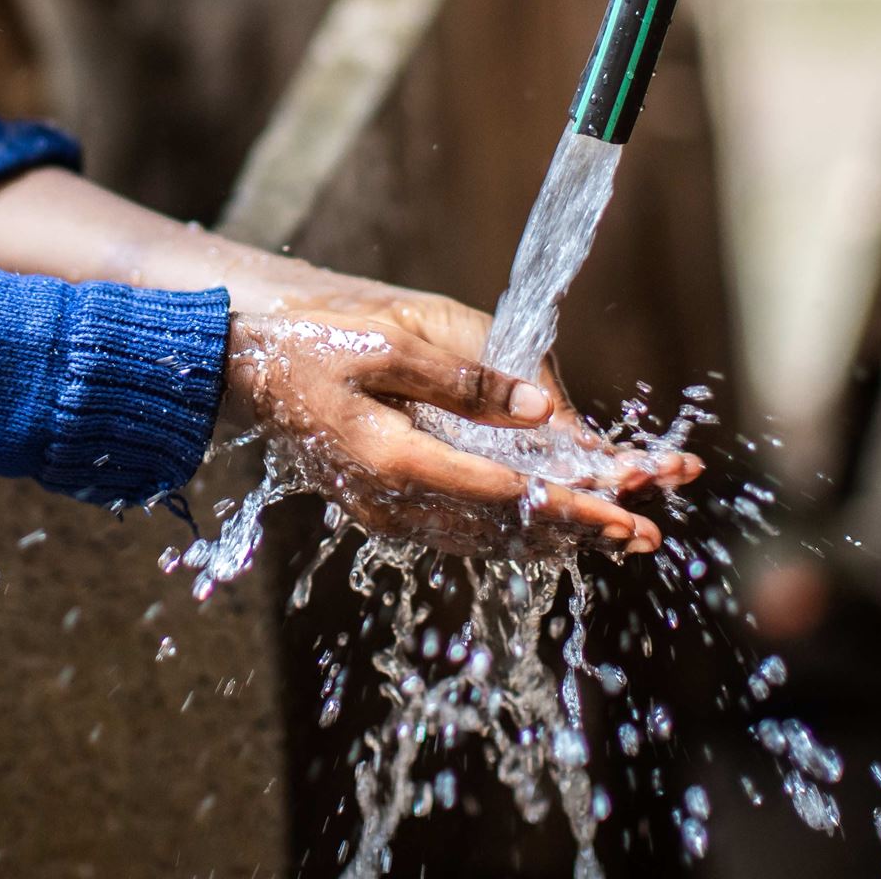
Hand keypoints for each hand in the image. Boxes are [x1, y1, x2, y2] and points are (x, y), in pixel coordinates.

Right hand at [263, 277, 703, 496]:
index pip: (504, 497)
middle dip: (579, 531)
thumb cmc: (310, 344)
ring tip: (614, 536)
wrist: (236, 372)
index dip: (571, 508)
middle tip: (645, 537)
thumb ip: (466, 382)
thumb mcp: (389, 343)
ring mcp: (384, 512)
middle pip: (503, 529)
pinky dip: (512, 527)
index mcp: (396, 461)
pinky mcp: (382, 506)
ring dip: (552, 535)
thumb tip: (545, 414)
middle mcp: (393, 503)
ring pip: (485, 536)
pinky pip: (459, 527)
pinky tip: (547, 524)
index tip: (626, 516)